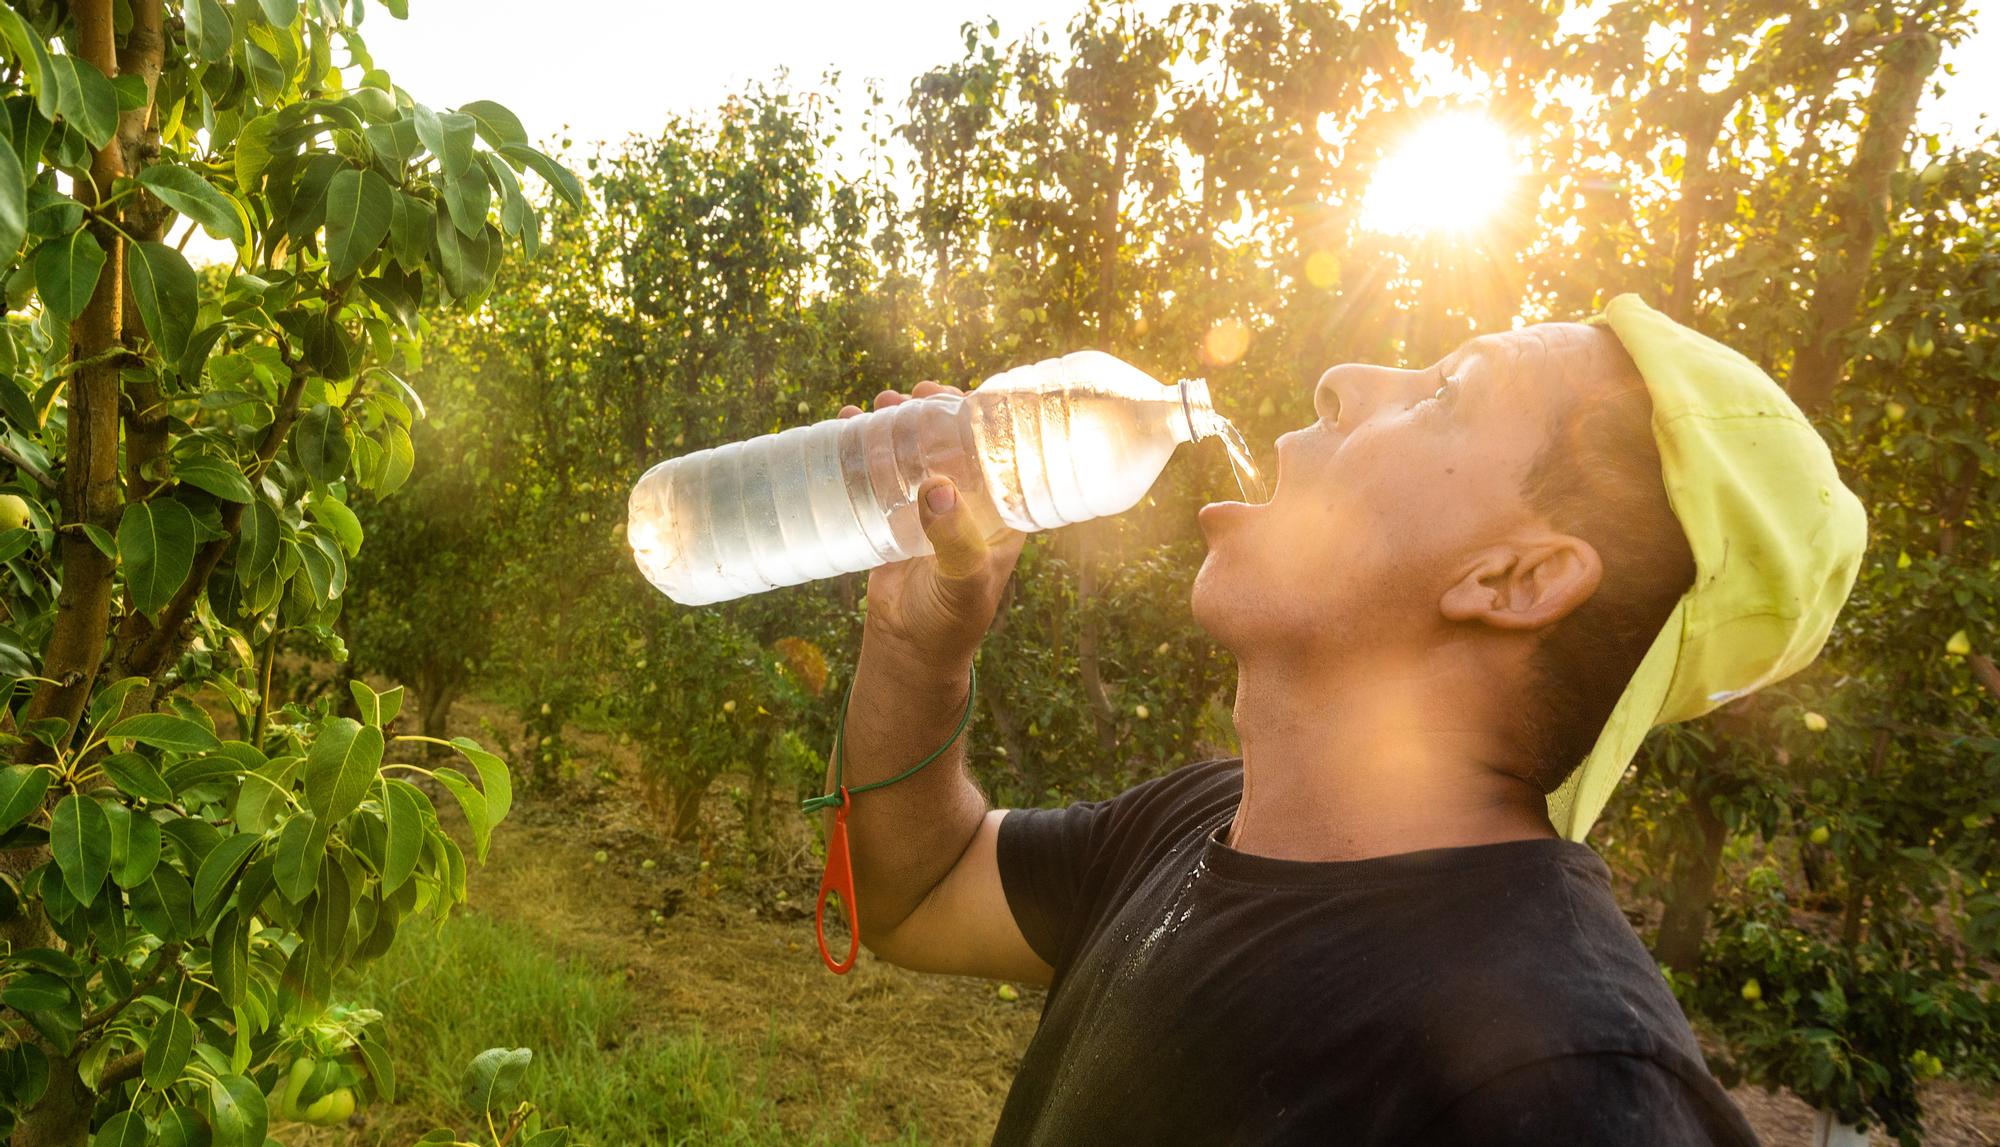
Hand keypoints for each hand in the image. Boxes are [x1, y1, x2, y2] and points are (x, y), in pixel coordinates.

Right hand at [840, 382, 1025, 665]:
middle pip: (952, 440)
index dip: (979, 416)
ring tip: (876, 406)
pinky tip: (844, 427)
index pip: (998, 449)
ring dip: (897, 424)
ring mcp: (930, 506)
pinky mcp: (896, 516)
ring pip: (916, 451)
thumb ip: (954, 539)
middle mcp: (968, 501)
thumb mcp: (961, 580)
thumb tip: (937, 487)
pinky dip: (865, 447)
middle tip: (905, 397)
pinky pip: (882, 473)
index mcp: (1000, 510)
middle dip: (930, 411)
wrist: (911, 651)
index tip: (953, 394)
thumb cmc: (950, 621)